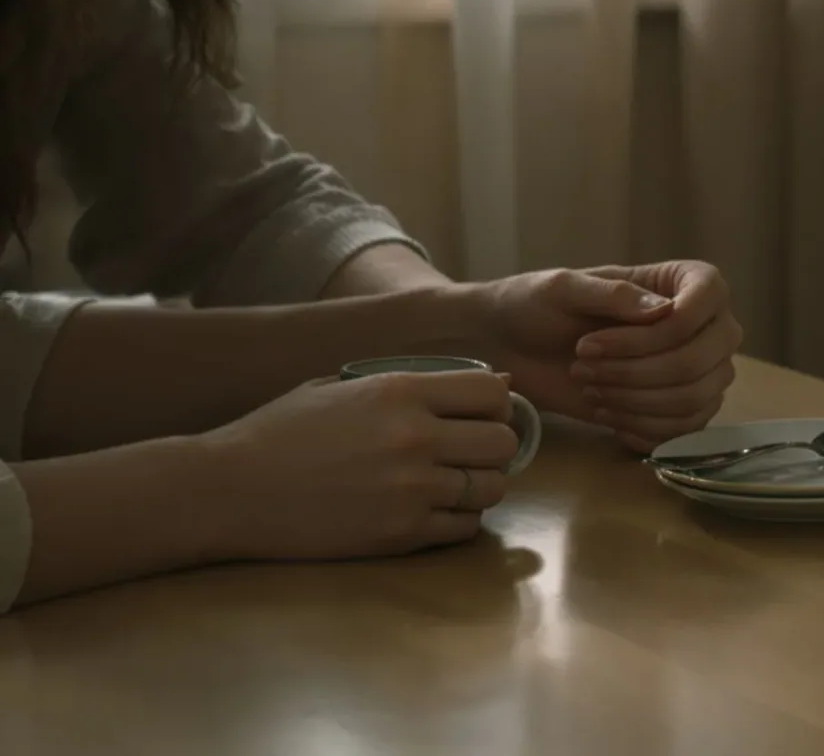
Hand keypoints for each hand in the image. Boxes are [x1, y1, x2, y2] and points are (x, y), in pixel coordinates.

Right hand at [202, 370, 519, 560]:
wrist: (229, 491)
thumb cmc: (282, 431)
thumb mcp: (343, 384)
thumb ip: (418, 381)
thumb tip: (497, 383)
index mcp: (399, 392)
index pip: (493, 393)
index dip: (495, 404)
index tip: (478, 415)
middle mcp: (414, 438)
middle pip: (503, 443)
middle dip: (493, 447)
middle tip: (468, 453)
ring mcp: (411, 490)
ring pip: (493, 488)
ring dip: (479, 485)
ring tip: (450, 483)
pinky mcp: (401, 535)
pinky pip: (465, 527)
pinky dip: (459, 519)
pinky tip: (432, 510)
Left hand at [475, 260, 742, 450]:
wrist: (512, 349)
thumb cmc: (537, 305)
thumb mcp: (565, 289)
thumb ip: (614, 295)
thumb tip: (666, 311)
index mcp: (683, 281)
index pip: (707, 300)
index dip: (665, 328)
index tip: (598, 338)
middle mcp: (702, 325)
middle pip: (701, 359)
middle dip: (636, 370)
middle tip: (583, 363)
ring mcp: (695, 371)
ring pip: (693, 398)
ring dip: (634, 400)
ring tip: (589, 388)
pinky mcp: (679, 410)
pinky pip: (683, 429)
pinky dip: (641, 427)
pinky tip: (606, 415)